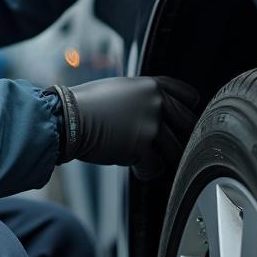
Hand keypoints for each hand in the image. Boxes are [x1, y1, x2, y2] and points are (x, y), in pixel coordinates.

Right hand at [51, 75, 198, 179]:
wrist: (68, 118)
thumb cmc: (88, 105)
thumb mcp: (122, 89)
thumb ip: (145, 97)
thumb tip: (161, 113)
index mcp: (152, 85)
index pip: (188, 96)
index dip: (186, 110)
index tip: (179, 121)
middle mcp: (156, 101)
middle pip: (188, 125)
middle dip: (176, 138)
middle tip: (159, 146)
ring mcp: (151, 123)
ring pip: (175, 150)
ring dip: (159, 157)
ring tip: (140, 156)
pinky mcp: (141, 146)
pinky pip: (156, 167)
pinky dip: (144, 170)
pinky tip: (132, 165)